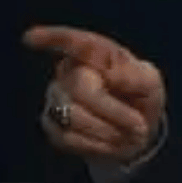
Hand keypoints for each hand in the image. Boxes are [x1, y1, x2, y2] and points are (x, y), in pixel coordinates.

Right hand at [22, 25, 166, 162]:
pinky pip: (69, 138)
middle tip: (139, 125)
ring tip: (127, 133)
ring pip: (73, 117)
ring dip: (108, 131)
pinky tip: (109, 140)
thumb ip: (137, 77)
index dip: (52, 38)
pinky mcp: (50, 123)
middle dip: (113, 111)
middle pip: (82, 89)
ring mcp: (56, 97)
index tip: (30, 38)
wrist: (135, 132)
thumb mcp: (151, 84)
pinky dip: (97, 144)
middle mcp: (70, 71)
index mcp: (96, 53)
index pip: (73, 42)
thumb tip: (111, 74)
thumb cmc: (141, 98)